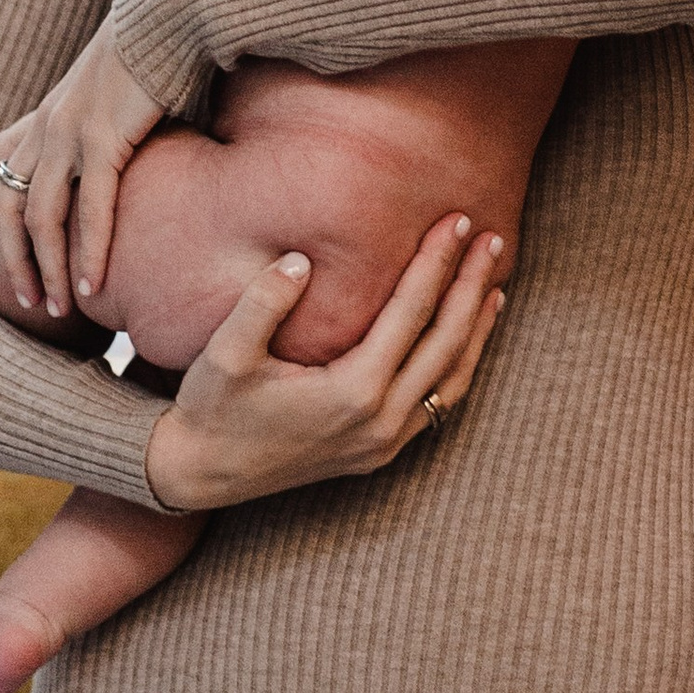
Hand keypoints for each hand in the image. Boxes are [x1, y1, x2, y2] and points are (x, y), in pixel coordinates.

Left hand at [0, 28, 163, 321]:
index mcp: (45, 112)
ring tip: (56, 308)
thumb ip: (106, 124)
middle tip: (24, 300)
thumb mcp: (115, 92)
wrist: (169, 10)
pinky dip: (88, 252)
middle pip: (7, 204)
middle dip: (12, 259)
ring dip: (47, 268)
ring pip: (41, 217)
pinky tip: (91, 285)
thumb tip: (123, 145)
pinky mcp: (102, 136)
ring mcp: (69, 132)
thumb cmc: (155, 50)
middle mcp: (45, 125)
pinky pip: (90, 208)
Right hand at [143, 220, 510, 512]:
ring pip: (453, 379)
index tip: (457, 219)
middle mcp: (380, 422)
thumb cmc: (211, 406)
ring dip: (476, 328)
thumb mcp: (225, 353)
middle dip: (470, 285)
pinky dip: (459, 365)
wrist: (199, 473)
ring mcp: (385, 443)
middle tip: (493, 237)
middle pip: (445, 342)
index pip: (411, 312)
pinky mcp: (380, 452)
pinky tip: (465, 336)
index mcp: (352, 393)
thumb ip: (262, 304)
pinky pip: (438, 404)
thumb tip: (299, 260)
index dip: (437, 262)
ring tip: (493, 281)